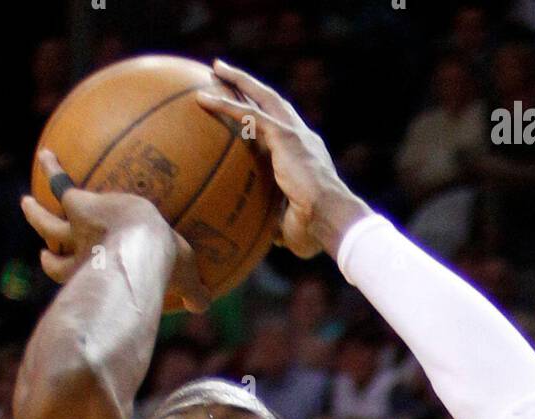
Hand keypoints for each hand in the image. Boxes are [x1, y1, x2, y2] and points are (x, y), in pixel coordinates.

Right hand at [22, 151, 208, 312]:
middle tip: (43, 250)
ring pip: (47, 223)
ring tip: (26, 203)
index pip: (84, 280)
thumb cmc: (162, 270)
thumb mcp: (184, 281)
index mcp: (100, 276)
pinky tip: (46, 153)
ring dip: (36, 215)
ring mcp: (76, 231)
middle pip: (55, 260)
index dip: (72, 277)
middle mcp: (79, 258)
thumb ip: (193, 293)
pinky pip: (61, 183)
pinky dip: (52, 168)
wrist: (139, 247)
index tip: (63, 272)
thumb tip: (205, 305)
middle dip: (49, 255)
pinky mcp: (79, 205)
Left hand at [195, 59, 368, 258]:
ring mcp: (294, 134)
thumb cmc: (314, 231)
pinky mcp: (285, 137)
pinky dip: (227, 105)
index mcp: (304, 156)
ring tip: (215, 69)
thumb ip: (276, 221)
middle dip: (250, 86)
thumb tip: (263, 234)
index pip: (280, 129)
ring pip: (262, 97)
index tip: (248, 106)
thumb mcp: (290, 225)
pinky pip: (250, 115)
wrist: (330, 219)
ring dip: (239, 81)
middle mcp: (302, 137)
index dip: (264, 115)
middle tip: (226, 74)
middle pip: (272, 102)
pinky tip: (204, 99)